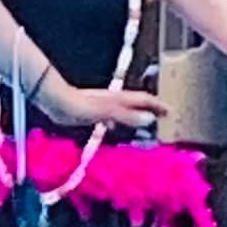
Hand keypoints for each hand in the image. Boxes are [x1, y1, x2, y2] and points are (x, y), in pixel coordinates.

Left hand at [34, 76, 165, 131]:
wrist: (55, 101)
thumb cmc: (79, 104)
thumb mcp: (106, 111)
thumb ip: (126, 115)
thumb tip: (149, 119)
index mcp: (119, 98)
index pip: (144, 99)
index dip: (157, 105)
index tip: (171, 112)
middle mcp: (113, 100)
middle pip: (136, 103)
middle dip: (150, 110)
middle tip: (162, 120)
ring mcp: (102, 105)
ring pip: (125, 110)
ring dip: (136, 116)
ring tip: (145, 125)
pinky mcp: (92, 111)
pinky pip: (112, 116)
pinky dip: (119, 121)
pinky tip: (115, 128)